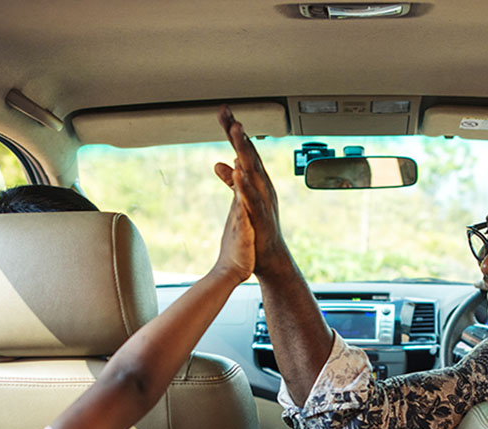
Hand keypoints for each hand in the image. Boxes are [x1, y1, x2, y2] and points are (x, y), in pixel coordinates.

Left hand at [214, 105, 289, 276]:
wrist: (268, 257)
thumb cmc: (257, 229)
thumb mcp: (239, 199)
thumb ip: (231, 180)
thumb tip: (219, 163)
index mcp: (256, 181)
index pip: (243, 150)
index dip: (233, 131)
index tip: (223, 112)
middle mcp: (262, 185)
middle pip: (248, 154)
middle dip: (238, 133)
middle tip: (228, 112)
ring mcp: (263, 199)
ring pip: (252, 170)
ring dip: (245, 150)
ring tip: (236, 131)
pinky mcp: (260, 216)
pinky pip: (252, 197)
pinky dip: (246, 183)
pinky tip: (239, 171)